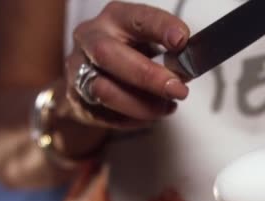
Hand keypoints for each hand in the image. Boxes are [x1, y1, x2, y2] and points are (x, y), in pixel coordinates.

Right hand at [65, 1, 190, 128]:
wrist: (92, 75)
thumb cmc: (128, 55)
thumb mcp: (149, 43)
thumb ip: (168, 53)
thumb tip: (188, 70)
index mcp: (115, 18)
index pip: (137, 17)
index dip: (160, 27)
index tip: (181, 40)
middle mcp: (91, 38)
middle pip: (108, 54)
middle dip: (148, 76)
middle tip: (177, 90)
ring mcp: (78, 68)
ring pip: (104, 90)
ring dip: (141, 105)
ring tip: (165, 107)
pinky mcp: (76, 98)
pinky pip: (104, 114)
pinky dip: (132, 119)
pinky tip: (149, 115)